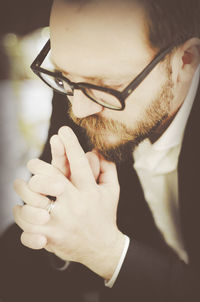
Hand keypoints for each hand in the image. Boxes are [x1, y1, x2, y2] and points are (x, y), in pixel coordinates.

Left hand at [13, 127, 124, 279]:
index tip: (62, 130)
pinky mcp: (51, 239)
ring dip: (22, 190)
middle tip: (31, 163)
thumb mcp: (112, 191)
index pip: (81, 165)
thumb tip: (98, 149)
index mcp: (90, 193)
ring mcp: (61, 224)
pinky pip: (27, 227)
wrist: (102, 249)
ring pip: (32, 203)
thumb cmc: (105, 215)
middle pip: (51, 181)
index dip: (72, 146)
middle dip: (38, 168)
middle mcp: (75, 206)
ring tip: (18, 183)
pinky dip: (20, 215)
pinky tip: (20, 207)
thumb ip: (107, 169)